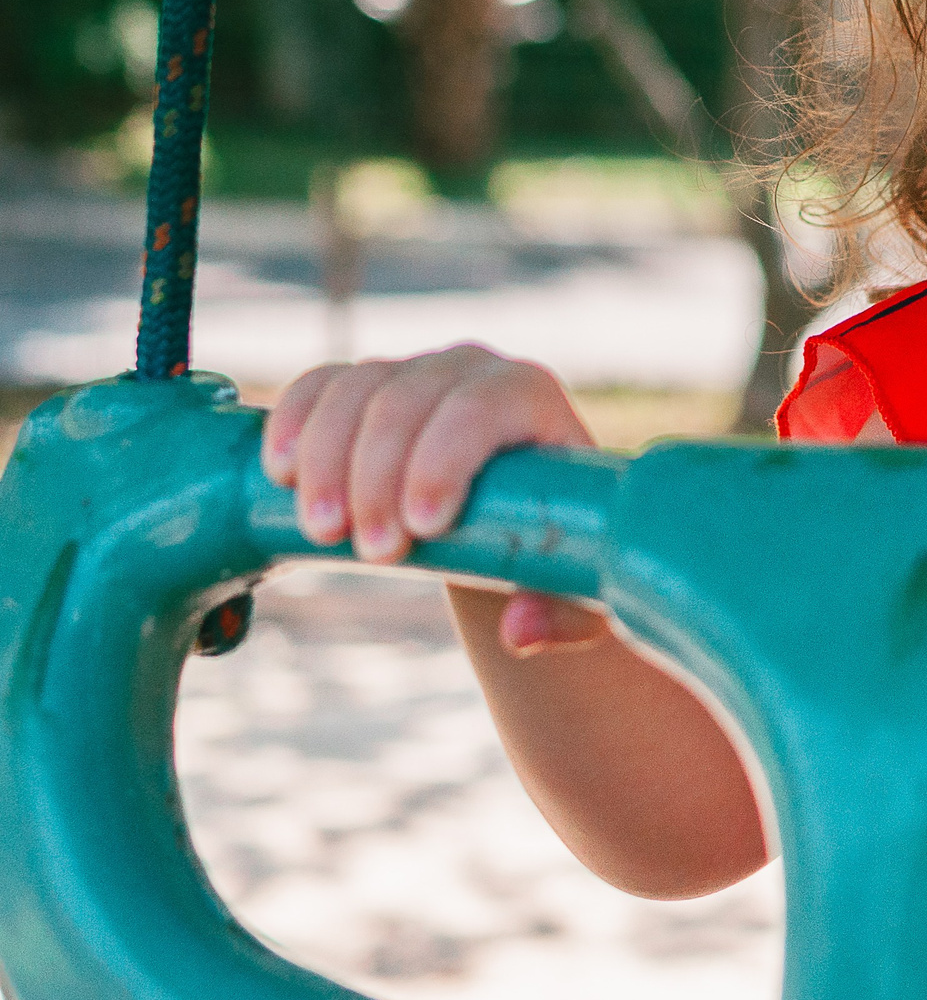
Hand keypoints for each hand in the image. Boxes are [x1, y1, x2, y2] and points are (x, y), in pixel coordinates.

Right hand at [261, 345, 609, 654]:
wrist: (509, 523)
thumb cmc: (553, 550)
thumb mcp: (575, 588)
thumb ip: (565, 616)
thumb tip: (518, 629)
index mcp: (532, 398)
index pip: (481, 409)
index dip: (443, 461)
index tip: (422, 529)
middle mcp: (472, 370)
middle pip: (408, 400)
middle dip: (377, 477)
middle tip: (373, 553)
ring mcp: (414, 371)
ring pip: (355, 390)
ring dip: (327, 461)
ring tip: (324, 534)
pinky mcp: (364, 386)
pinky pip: (319, 386)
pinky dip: (293, 422)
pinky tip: (279, 473)